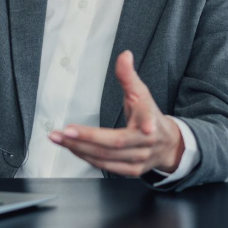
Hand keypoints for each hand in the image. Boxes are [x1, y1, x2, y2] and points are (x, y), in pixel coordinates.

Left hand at [48, 50, 183, 175]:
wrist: (167, 144)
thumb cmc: (149, 115)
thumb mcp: (142, 93)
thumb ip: (129, 76)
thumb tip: (124, 55)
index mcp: (151, 123)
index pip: (146, 124)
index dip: (145, 124)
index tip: (145, 127)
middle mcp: (144, 145)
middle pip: (115, 144)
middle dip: (87, 138)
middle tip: (63, 132)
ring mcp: (138, 161)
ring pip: (106, 157)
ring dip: (80, 149)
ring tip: (59, 139)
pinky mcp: (130, 171)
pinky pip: (105, 166)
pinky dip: (86, 157)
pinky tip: (73, 148)